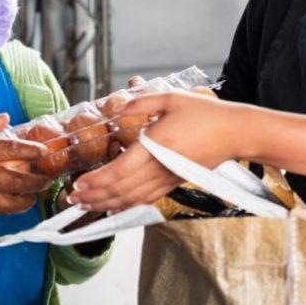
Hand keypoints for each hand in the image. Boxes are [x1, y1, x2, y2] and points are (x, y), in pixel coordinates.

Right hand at [0, 114, 50, 225]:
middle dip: (38, 181)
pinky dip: (8, 207)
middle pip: (18, 181)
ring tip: (35, 193)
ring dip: (27, 199)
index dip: (32, 151)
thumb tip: (6, 119)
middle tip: (48, 177)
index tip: (44, 151)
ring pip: (11, 203)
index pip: (12, 150)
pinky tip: (14, 201)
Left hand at [68, 90, 248, 212]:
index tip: (77, 184)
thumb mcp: (171, 98)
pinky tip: (113, 204)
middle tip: (72, 200)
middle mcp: (159, 167)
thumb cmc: (205, 114)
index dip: (95, 182)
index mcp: (156, 145)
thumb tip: (119, 107)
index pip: (118, 171)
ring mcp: (167, 178)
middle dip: (93, 197)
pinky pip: (145, 198)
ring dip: (106, 204)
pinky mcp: (174, 182)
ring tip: (85, 206)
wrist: (234, 133)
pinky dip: (126, 204)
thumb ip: (142, 102)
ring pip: (131, 199)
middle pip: (120, 190)